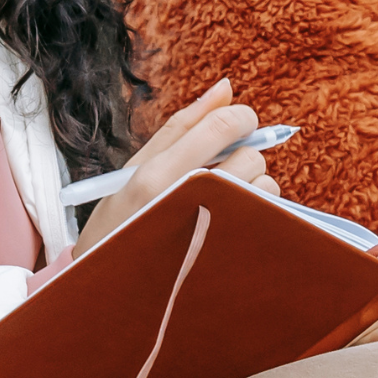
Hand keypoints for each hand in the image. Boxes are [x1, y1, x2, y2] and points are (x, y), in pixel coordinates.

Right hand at [78, 79, 279, 249]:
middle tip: (216, 171)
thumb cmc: (119, 222)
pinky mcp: (232, 253)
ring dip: (251, 185)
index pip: (222, 126)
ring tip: (219, 199)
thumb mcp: (135, 169)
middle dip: (242, 155)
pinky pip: (268, 216)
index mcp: (156, 175)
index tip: (238, 124)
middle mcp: (187, 202)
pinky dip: (256, 211)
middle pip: (250, 155)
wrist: (109, 290)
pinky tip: (227, 220)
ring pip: (265, 185)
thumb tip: (227, 87)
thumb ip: (182, 126)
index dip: (241, 117)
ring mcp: (213, 231)